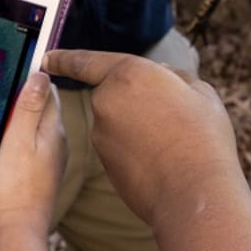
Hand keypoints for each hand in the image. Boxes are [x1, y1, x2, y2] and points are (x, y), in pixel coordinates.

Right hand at [0, 72, 64, 233]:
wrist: (19, 229)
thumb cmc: (14, 186)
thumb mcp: (17, 140)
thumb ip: (29, 108)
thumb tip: (42, 75)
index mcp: (55, 130)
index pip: (50, 91)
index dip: (34, 78)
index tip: (14, 69)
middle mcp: (59, 142)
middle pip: (46, 107)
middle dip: (29, 96)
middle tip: (4, 89)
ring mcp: (53, 158)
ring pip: (40, 126)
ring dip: (25, 116)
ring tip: (2, 113)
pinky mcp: (43, 172)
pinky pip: (35, 143)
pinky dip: (23, 136)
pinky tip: (8, 141)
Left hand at [41, 50, 245, 228]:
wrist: (195, 194)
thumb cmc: (203, 137)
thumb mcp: (200, 92)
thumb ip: (173, 76)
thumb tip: (161, 75)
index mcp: (128, 73)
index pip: (85, 61)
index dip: (64, 58)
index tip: (47, 57)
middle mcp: (106, 101)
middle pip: (112, 93)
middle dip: (133, 100)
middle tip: (170, 115)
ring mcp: (101, 135)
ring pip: (117, 122)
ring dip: (136, 127)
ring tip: (174, 143)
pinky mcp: (105, 163)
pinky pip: (120, 148)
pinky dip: (135, 151)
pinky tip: (162, 162)